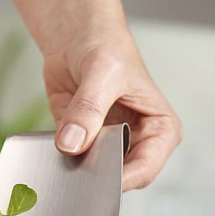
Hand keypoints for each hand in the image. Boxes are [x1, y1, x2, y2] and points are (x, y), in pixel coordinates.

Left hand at [44, 21, 181, 190]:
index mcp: (161, 130)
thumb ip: (88, 109)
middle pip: (121, 179)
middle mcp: (138, 143)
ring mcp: (109, 148)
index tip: (99, 179)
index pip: (146, 168)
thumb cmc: (106, 46)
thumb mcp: (102, 72)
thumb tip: (72, 143)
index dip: (123, 179)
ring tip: (67, 153)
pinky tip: (53, 150)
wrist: (77, 36)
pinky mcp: (84, 146)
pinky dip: (61, 162)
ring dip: (78, 171)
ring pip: (95, 177)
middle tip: (78, 165)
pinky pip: (72, 165)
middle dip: (99, 177)